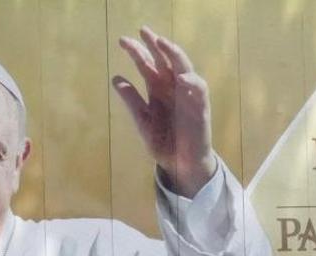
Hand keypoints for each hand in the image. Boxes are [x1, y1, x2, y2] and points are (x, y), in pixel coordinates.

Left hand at [113, 26, 216, 197]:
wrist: (180, 165)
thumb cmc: (164, 142)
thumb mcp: (142, 120)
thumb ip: (132, 100)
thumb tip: (115, 78)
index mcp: (157, 90)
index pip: (147, 65)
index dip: (137, 52)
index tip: (122, 41)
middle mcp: (172, 88)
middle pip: (165, 60)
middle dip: (155, 45)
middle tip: (143, 31)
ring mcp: (187, 95)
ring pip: (183, 68)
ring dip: (174, 55)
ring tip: (163, 43)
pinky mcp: (200, 107)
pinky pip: (199, 90)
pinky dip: (192, 82)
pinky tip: (181, 76)